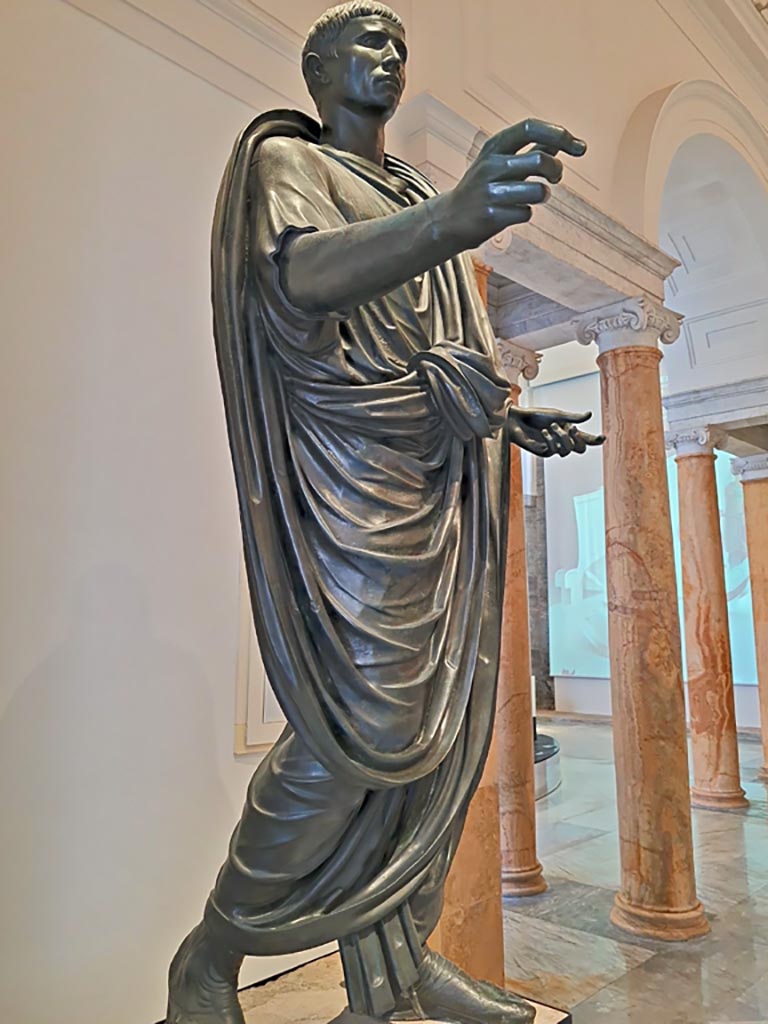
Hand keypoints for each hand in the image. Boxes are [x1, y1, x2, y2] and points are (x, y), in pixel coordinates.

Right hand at [444, 118, 586, 250]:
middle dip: (555, 169)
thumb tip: (566, 142)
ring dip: (543, 195)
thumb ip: (533, 150)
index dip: (559, 134)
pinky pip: (526, 213)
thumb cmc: (483, 187)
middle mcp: (490, 165)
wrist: (449, 219)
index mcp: (495, 146)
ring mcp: (489, 191)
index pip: (530, 128)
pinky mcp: (490, 216)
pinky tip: (511, 213)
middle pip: (539, 160)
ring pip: (537, 191)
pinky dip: (525, 213)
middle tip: (555, 177)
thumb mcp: (502, 161)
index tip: (580, 147)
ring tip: (534, 196)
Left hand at [508, 406, 604, 457]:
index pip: (586, 439)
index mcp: (568, 431)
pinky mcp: (543, 452)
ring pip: (568, 451)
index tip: (602, 437)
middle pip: (580, 449)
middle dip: (577, 438)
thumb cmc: (536, 416)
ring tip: (551, 426)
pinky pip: (554, 451)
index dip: (595, 440)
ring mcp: (554, 448)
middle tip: (570, 427)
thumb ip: (573, 417)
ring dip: (561, 437)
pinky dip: (551, 440)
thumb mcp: (556, 414)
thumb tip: (590, 414)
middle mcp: (563, 441)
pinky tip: (544, 432)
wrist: (517, 419)